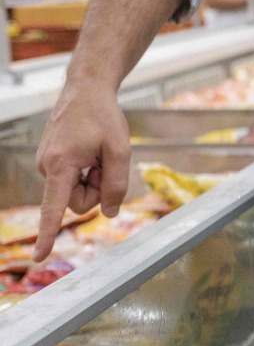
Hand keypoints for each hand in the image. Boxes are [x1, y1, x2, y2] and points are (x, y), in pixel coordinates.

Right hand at [34, 86, 130, 259]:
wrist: (86, 89)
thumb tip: (109, 213)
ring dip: (92, 178)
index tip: (40, 256)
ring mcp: (46, 163)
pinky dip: (86, 170)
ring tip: (98, 153)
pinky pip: (72, 179)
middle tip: (106, 162)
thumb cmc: (104, 117)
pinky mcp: (50, 160)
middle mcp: (47, 166)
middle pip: (77, 202)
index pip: (53, 207)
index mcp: (61, 166)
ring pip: (75, 191)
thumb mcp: (120, 151)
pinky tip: (90, 150)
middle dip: (97, 190)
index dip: (49, 233)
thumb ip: (116, 185)